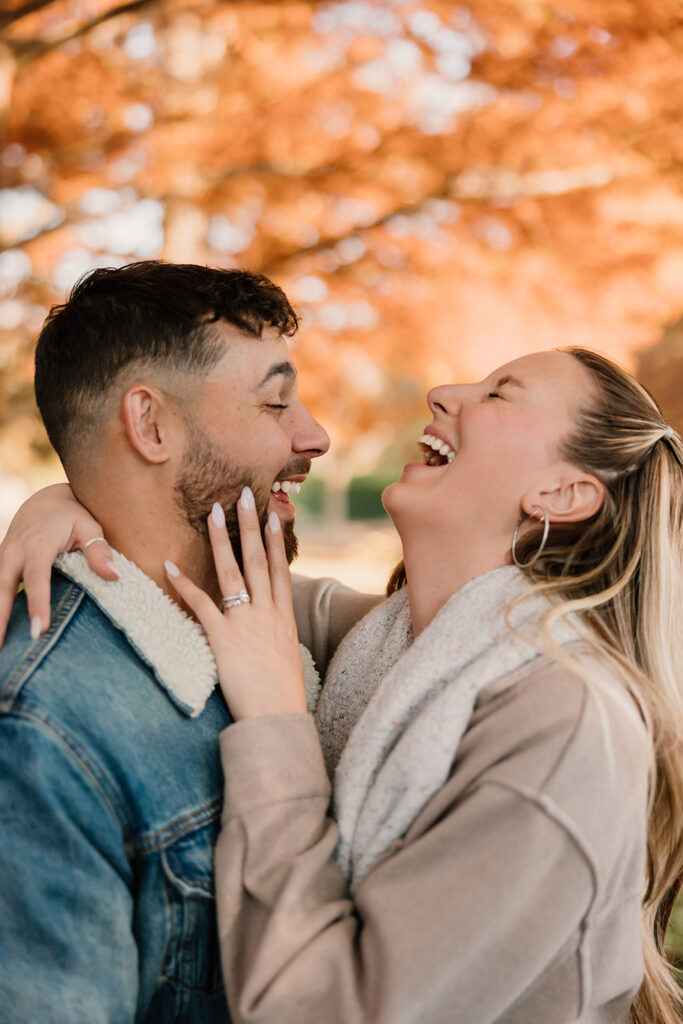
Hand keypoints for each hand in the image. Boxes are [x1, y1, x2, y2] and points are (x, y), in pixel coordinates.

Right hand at [0, 483, 117, 644]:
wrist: (46, 500)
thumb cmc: (72, 515)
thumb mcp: (90, 526)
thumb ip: (99, 550)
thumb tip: (114, 576)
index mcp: (37, 544)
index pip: (36, 578)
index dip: (37, 604)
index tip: (40, 629)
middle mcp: (14, 551)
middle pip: (2, 588)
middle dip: (0, 618)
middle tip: (1, 648)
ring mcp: (4, 558)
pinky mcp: (1, 564)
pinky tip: (1, 634)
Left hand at [164, 487, 306, 719]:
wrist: (275, 717)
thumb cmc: (281, 694)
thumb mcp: (287, 657)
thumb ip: (277, 635)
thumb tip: (270, 628)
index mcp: (284, 617)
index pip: (280, 569)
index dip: (276, 541)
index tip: (274, 516)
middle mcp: (267, 612)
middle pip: (258, 560)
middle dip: (250, 525)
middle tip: (243, 496)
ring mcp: (245, 622)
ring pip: (232, 572)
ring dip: (221, 540)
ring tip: (214, 512)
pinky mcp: (222, 637)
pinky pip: (200, 604)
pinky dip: (184, 584)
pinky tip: (170, 565)